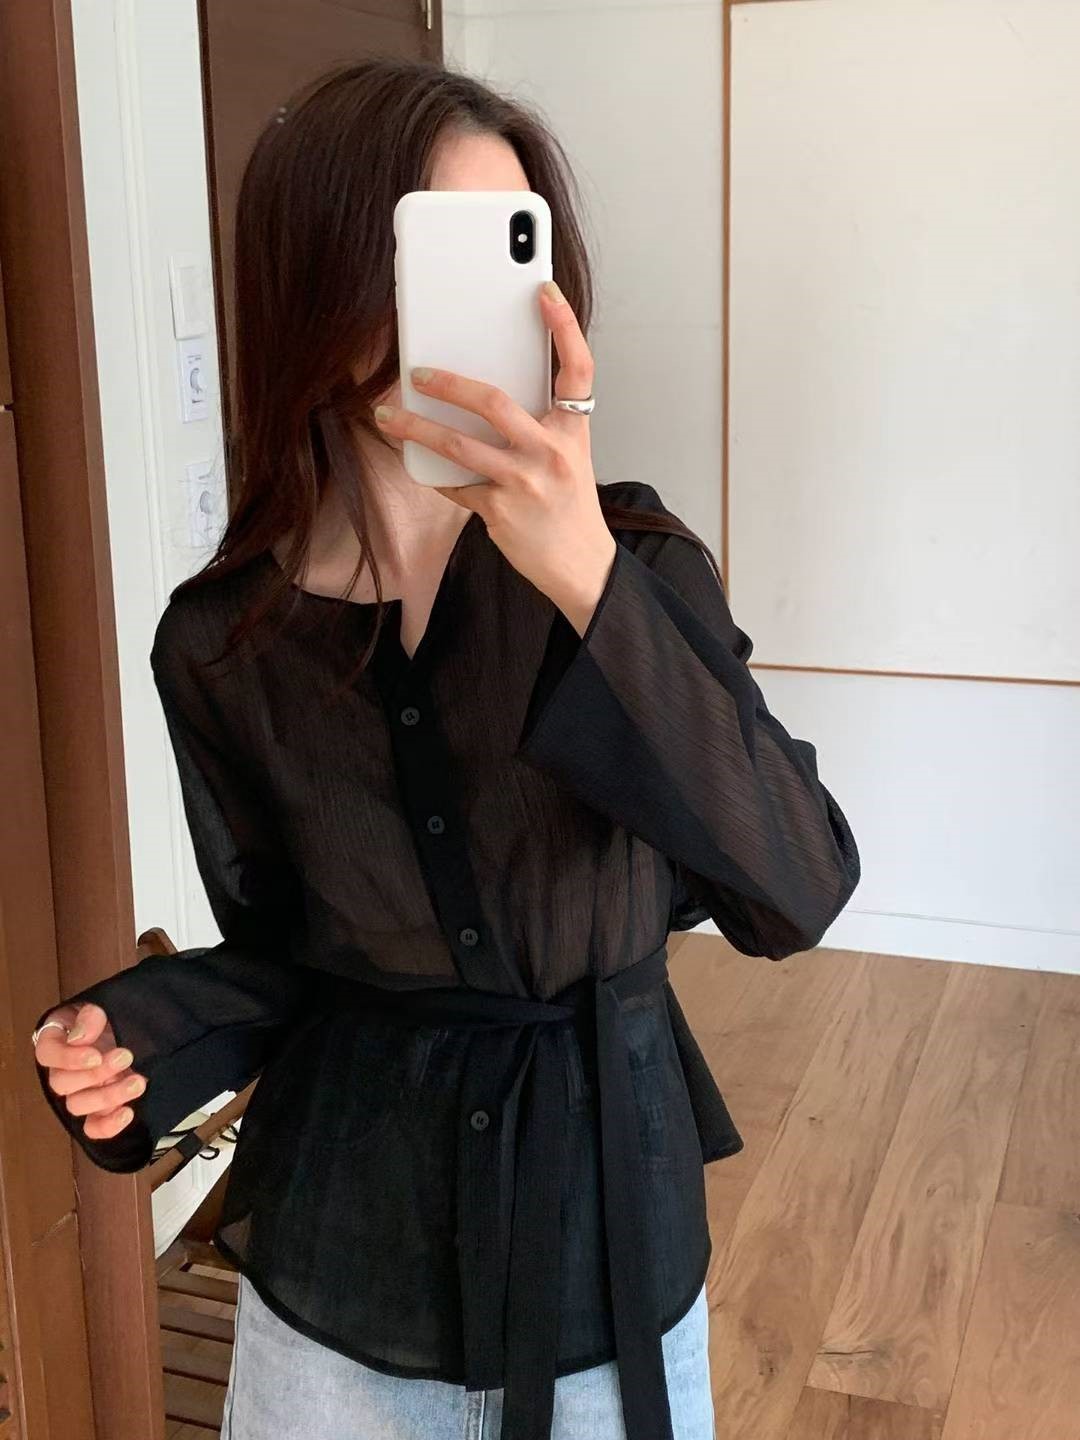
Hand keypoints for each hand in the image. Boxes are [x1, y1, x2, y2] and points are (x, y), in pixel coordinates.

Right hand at [34, 1003, 145, 1140]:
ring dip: (108, 1096)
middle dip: (96, 1074)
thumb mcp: (103, 1006)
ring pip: (77, 1106)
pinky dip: (107, 1125)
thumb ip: (91, 1017)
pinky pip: (92, 1127)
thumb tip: (80, 1037)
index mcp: (57, 1040)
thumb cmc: (112, 1017)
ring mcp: (79, 1092)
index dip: (68, 1058)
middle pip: (63, 1083)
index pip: (47, 1054)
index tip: (95, 1055)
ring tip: (137, 1082)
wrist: (136, 1028)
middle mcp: (63, 1070)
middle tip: (126, 1057)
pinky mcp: (97, 1110)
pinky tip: (127, 1112)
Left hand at [373, 280, 617, 633]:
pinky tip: (415, 462)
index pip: (578, 369)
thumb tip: (482, 395)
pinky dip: (433, 473)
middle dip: (450, 384)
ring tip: (387, 414)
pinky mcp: (501, 512)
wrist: (581, 565)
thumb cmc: (568, 506)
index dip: (565, 327)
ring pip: (459, 446)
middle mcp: (552, 452)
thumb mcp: (567, 455)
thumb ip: (538, 423)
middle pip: (496, 402)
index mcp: (573, 430)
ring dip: (416, 428)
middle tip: (418, 371)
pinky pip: (455, 484)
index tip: (543, 292)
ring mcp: (525, 483)